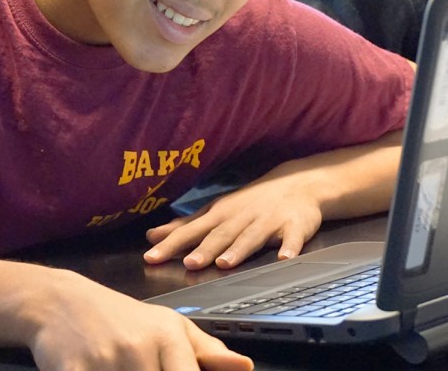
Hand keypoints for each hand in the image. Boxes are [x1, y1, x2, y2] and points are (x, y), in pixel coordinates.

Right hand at [28, 269, 252, 370]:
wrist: (60, 302)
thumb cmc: (121, 318)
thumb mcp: (167, 325)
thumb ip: (206, 350)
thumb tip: (246, 367)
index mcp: (168, 337)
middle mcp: (138, 348)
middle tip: (145, 370)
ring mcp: (104, 362)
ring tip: (121, 368)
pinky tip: (96, 370)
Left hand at [143, 176, 322, 270]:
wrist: (296, 183)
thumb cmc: (249, 202)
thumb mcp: (215, 210)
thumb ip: (186, 226)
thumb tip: (153, 236)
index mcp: (220, 214)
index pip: (191, 230)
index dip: (171, 243)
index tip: (151, 256)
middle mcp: (241, 217)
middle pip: (220, 234)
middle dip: (204, 249)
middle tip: (188, 264)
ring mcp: (268, 220)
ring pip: (252, 237)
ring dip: (239, 250)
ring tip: (225, 263)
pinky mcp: (294, 225)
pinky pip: (293, 238)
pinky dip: (289, 248)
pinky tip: (284, 258)